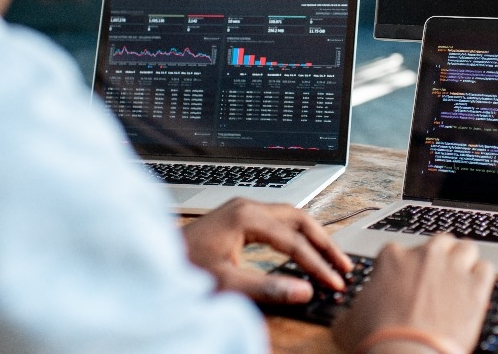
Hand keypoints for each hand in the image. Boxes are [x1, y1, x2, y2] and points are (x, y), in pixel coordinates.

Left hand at [181, 197, 352, 303]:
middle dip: (324, 243)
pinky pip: (277, 221)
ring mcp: (241, 209)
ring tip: (331, 258)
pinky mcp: (237, 218)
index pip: (294, 241)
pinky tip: (302, 249)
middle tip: (343, 266)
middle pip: (300, 219)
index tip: (334, 282)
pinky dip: (296, 235)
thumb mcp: (226, 283)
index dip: (318, 264)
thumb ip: (267, 288)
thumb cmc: (183, 267)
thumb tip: (304, 291)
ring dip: (312, 237)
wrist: (153, 258)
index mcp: (246, 217)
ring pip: (290, 217)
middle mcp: (247, 207)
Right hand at [332, 234, 494, 353]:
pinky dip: (481, 279)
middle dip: (439, 258)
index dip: (406, 268)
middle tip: (437, 280)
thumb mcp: (349, 323)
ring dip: (464, 262)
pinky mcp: (476, 286)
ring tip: (459, 281)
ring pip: (466, 248)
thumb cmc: (377, 340)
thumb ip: (352, 311)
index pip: (402, 251)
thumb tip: (347, 318)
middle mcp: (425, 255)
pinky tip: (475, 292)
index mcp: (392, 257)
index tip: (407, 284)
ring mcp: (453, 267)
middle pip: (439, 242)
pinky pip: (486, 269)